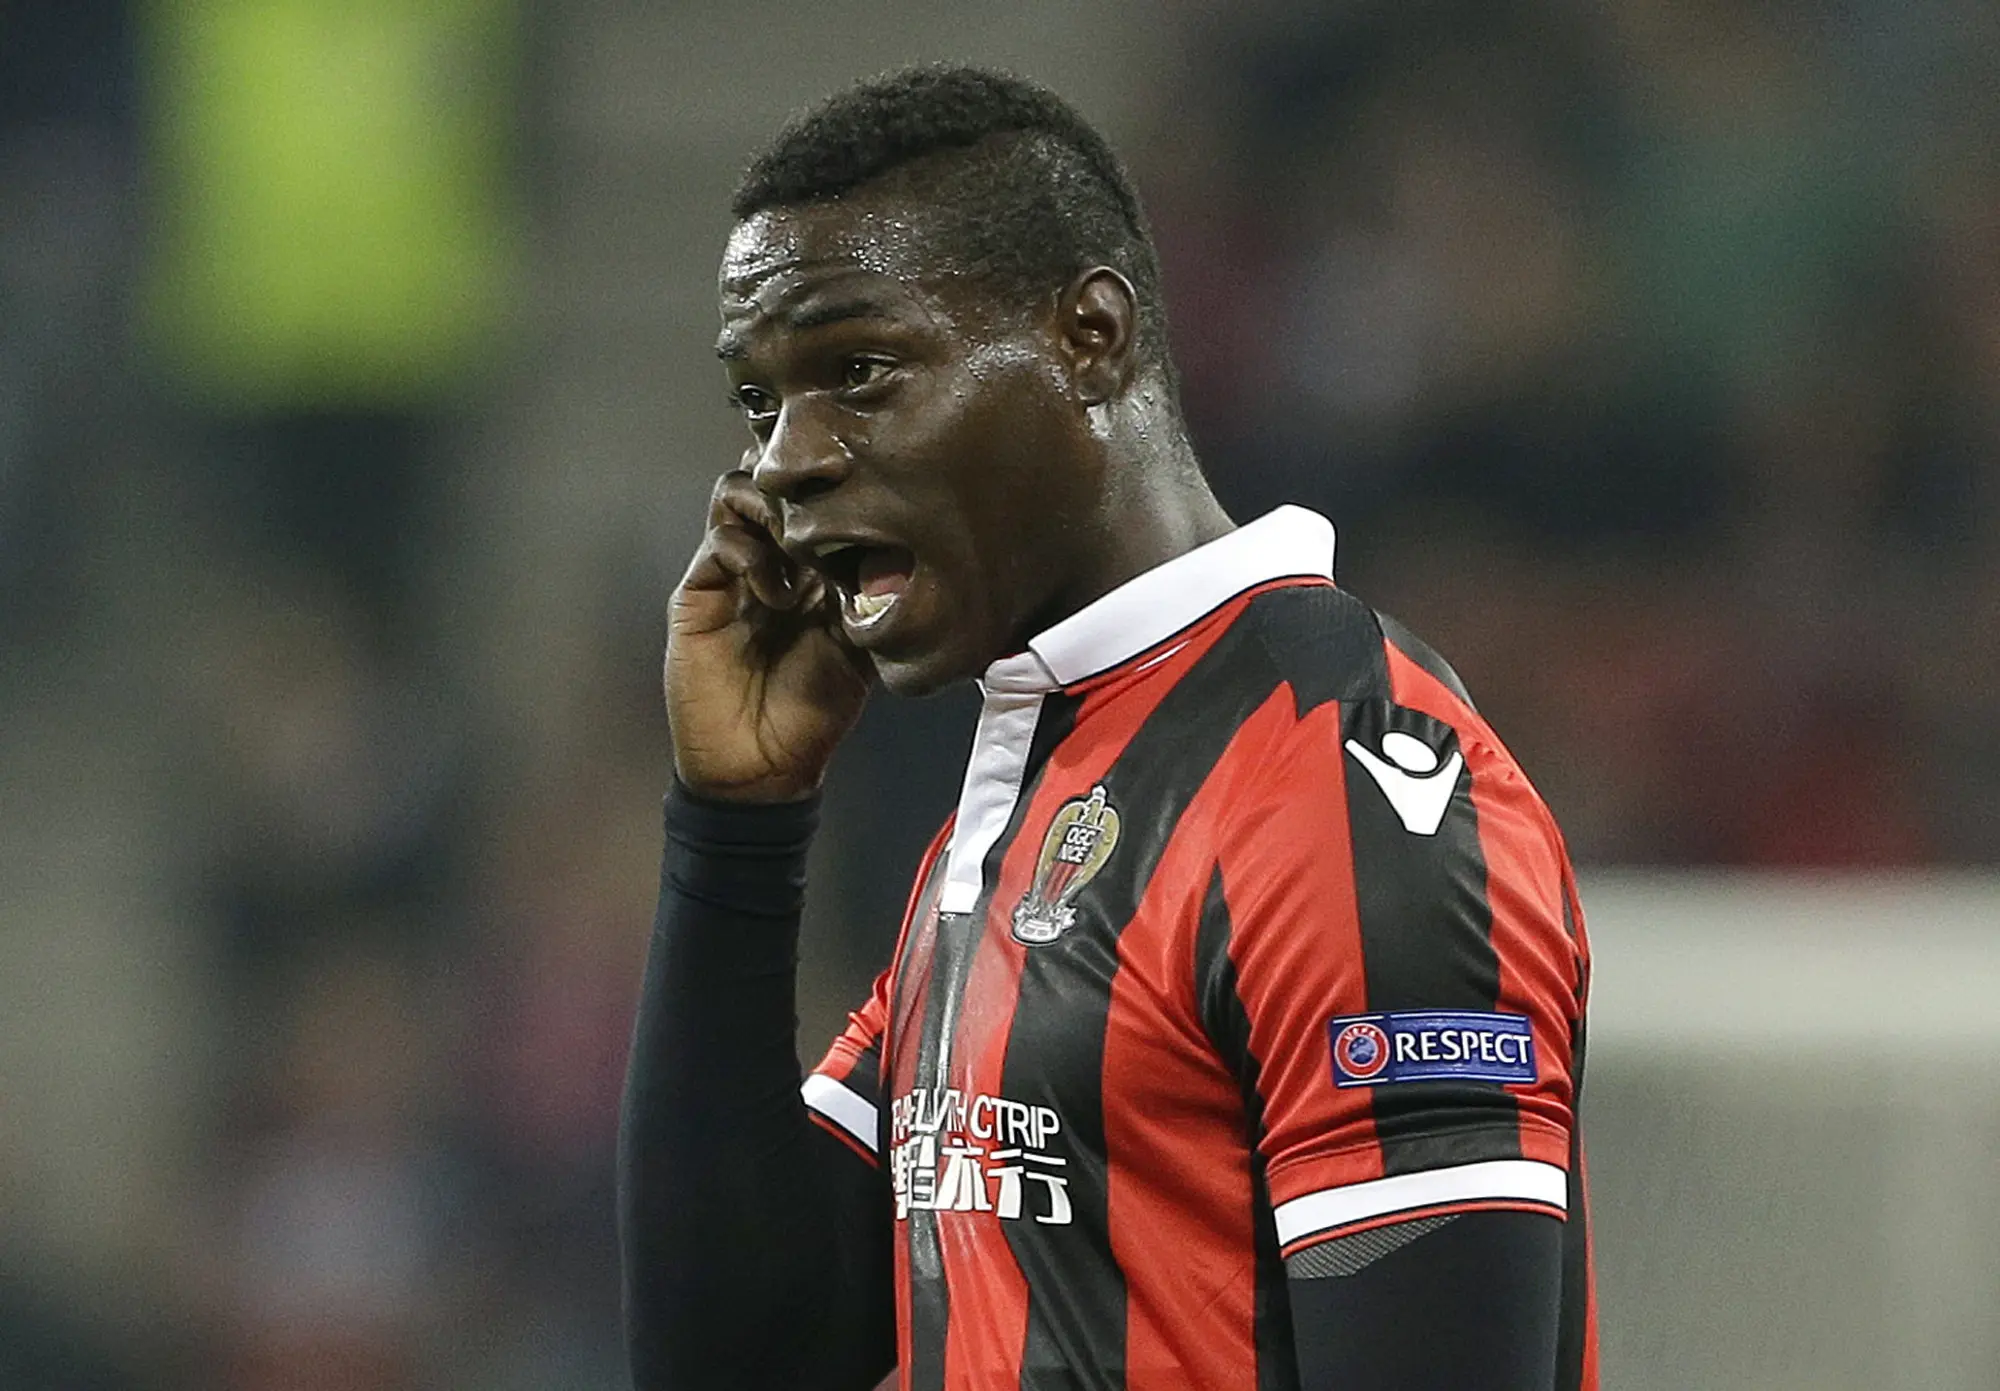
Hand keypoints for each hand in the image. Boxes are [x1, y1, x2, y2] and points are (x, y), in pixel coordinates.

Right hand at [665, 467, 871, 801]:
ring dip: (773, 510)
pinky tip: (776, 594)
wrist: (761, 768)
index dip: (837, 491)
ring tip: (800, 548)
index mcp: (811, 570)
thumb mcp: (859, 648)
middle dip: (803, 489)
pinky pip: (719, 542)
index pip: (816, 502)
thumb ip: (864, 595)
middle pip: (775, 484)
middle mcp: (770, 561)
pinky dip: (750, 552)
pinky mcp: (699, 592)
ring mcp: (731, 573)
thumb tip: (885, 541)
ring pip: (739, 496)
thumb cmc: (812, 714)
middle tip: (828, 519)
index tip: (866, 503)